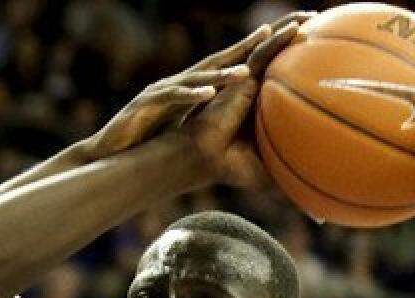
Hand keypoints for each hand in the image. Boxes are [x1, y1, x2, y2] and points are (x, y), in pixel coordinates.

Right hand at [81, 12, 312, 162]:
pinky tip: (208, 96)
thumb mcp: (192, 132)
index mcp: (199, 86)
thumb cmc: (151, 145)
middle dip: (259, 41)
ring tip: (249, 71)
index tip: (304, 29)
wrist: (111, 154)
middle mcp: (185, 81)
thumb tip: (260, 137)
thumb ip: (220, 124)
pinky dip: (190, 95)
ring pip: (200, 77)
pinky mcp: (147, 105)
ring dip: (224, 71)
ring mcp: (166, 89)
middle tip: (293, 27)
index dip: (270, 45)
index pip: (240, 62)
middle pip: (227, 56)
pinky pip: (172, 98)